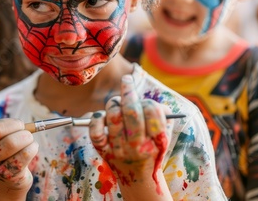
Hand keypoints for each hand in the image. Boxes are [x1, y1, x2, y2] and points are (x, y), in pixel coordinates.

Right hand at [0, 118, 38, 198]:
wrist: (9, 181)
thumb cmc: (8, 155)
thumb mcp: (2, 141)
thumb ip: (10, 130)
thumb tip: (26, 125)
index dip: (12, 124)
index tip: (20, 125)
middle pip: (8, 140)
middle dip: (23, 133)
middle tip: (28, 134)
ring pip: (16, 146)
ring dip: (29, 140)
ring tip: (30, 141)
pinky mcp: (10, 176)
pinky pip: (25, 155)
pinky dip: (33, 148)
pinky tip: (33, 148)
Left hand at [89, 75, 171, 198]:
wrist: (138, 177)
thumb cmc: (151, 150)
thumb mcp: (162, 137)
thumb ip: (161, 117)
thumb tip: (156, 101)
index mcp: (155, 142)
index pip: (153, 113)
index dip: (148, 101)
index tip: (144, 98)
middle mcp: (137, 146)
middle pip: (131, 111)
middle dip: (129, 92)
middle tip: (127, 79)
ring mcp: (118, 149)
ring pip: (113, 116)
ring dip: (114, 103)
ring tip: (117, 102)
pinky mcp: (103, 150)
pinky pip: (95, 130)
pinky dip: (97, 118)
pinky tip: (103, 116)